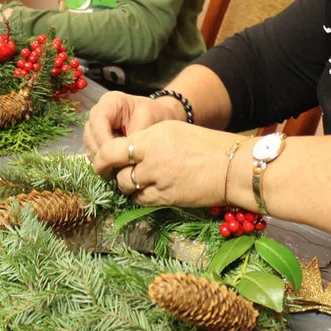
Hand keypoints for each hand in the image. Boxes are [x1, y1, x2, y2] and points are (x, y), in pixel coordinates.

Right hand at [83, 91, 184, 158]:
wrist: (160, 117)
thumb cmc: (156, 116)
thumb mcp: (148, 123)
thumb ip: (133, 137)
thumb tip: (123, 155)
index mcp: (110, 102)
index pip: (98, 121)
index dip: (103, 139)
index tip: (115, 154)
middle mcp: (99, 112)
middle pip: (90, 134)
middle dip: (100, 151)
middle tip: (114, 166)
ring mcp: (97, 125)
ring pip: (90, 144)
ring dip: (100, 157)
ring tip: (116, 168)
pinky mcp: (98, 137)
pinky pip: (94, 150)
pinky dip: (103, 159)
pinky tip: (115, 166)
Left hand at [93, 120, 239, 208]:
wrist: (231, 166)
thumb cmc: (206, 144)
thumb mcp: (173, 131)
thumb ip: (148, 139)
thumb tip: (128, 148)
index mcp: (152, 137)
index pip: (112, 148)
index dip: (100, 158)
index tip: (99, 162)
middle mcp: (150, 158)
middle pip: (115, 169)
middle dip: (109, 172)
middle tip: (109, 173)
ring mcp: (157, 180)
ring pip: (126, 186)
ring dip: (126, 184)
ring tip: (135, 180)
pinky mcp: (165, 198)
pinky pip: (141, 199)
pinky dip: (139, 196)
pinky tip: (147, 191)